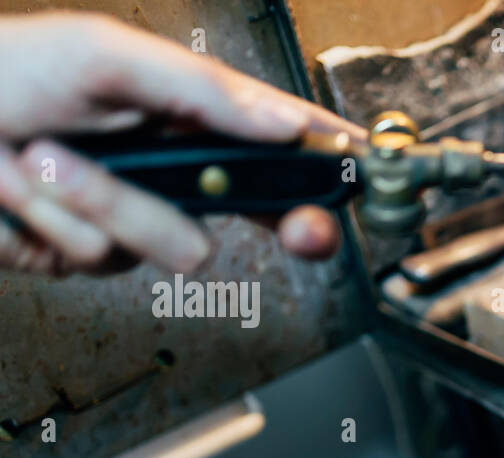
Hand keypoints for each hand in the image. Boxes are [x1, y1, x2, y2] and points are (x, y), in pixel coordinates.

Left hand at [0, 12, 365, 274]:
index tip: (370, 182)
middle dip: (282, 220)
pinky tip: (24, 188)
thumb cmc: (4, 70)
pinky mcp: (97, 252)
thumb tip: (282, 122)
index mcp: (189, 111)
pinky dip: (61, 219)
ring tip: (42, 159)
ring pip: (178, 243)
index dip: (329, 162)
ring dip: (105, 200)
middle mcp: (174, 166)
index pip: (280, 138)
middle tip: (307, 232)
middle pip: (262, 210)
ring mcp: (140, 213)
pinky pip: (110, 258)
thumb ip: (205, 93)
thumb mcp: (110, 56)